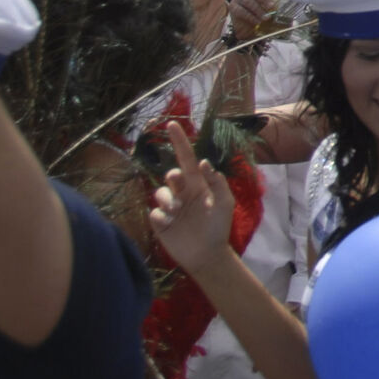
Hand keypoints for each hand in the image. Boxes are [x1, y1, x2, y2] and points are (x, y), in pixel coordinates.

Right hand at [148, 122, 236, 272]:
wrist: (208, 254)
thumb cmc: (218, 226)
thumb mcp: (224, 203)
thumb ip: (217, 182)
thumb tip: (205, 162)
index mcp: (198, 184)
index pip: (187, 159)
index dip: (179, 142)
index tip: (171, 124)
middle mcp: (182, 192)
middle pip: (171, 175)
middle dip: (173, 178)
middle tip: (179, 186)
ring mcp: (170, 206)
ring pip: (160, 193)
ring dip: (168, 200)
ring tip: (177, 212)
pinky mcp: (160, 221)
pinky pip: (154, 212)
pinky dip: (161, 216)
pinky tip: (170, 224)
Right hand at [226, 0, 273, 40]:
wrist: (247, 25)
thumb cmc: (261, 13)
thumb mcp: (269, 7)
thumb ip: (275, 3)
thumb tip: (287, 5)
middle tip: (271, 6)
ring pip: (247, 0)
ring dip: (258, 9)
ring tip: (266, 17)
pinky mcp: (233, 7)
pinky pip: (241, 10)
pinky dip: (251, 16)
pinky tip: (257, 21)